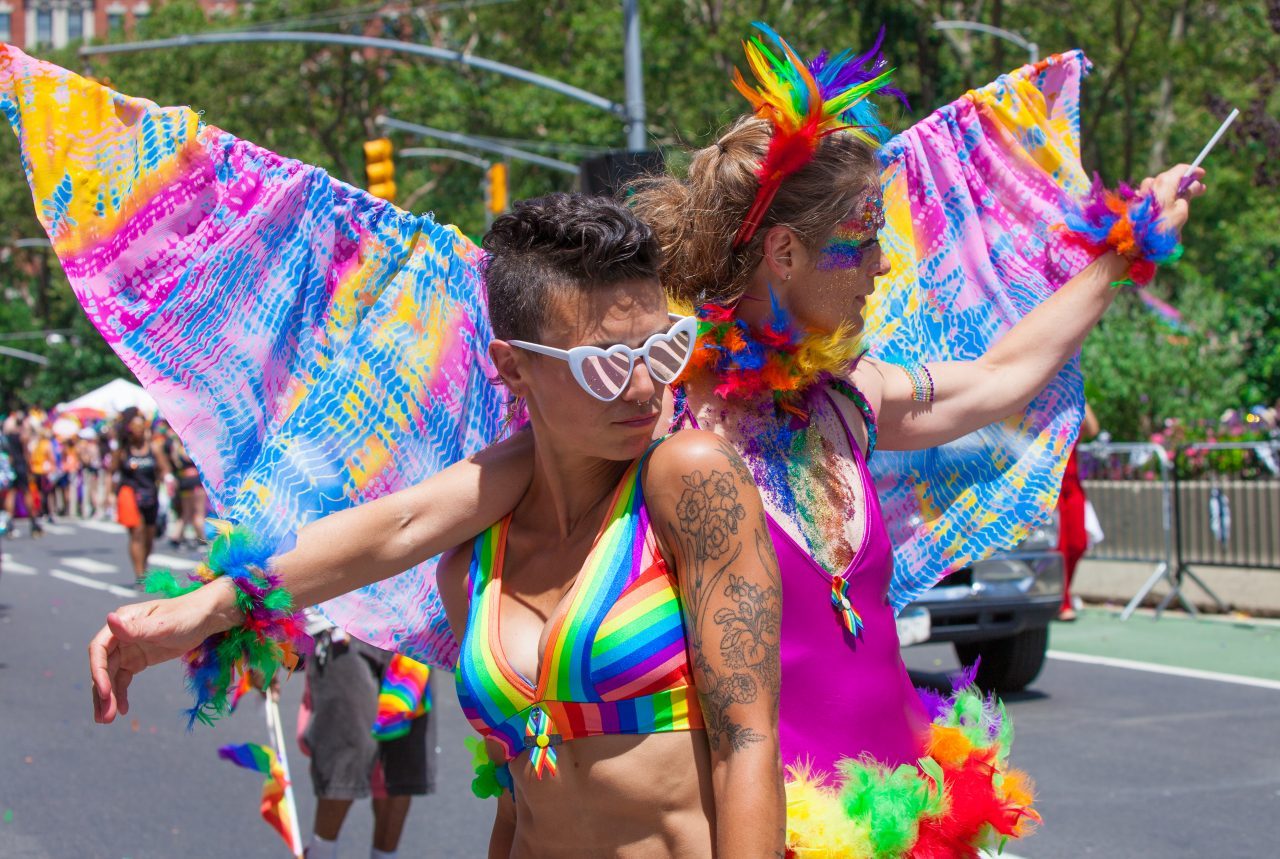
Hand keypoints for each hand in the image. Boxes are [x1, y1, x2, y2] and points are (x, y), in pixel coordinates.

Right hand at [88, 580, 237, 723]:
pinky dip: (121, 694)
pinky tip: (123, 710)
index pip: (99, 649)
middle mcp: (120, 636)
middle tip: (104, 717)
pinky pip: (123, 680)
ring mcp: (128, 649)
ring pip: (111, 676)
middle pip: (104, 667)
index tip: (104, 692)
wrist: (205, 618)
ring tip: (106, 720)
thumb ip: (136, 628)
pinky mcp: (137, 660)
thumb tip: (109, 619)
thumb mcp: (164, 625)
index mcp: (123, 622)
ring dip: (108, 697)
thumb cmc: (186, 615)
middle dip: (102, 692)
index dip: (98, 671)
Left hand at [1141, 163, 1204, 233]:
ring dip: (1172, 192)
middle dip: (1185, 183)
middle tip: (1198, 191)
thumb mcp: (1181, 211)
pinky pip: (1152, 196)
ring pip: (1160, 187)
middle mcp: (1151, 183)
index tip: (1201, 175)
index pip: (1180, 169)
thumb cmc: (1161, 225)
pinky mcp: (1136, 203)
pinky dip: (1161, 199)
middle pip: (1170, 178)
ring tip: (1183, 205)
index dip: (1192, 171)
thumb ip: (1187, 195)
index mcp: (1164, 182)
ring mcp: (1142, 192)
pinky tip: (1166, 211)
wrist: (1135, 241)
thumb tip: (1193, 186)